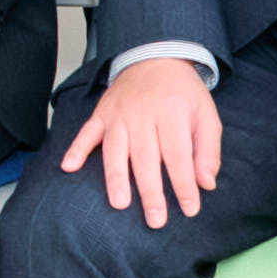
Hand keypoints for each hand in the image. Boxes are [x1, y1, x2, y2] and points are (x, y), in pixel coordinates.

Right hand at [58, 62, 222, 227]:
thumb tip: (206, 183)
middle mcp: (143, 113)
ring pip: (116, 150)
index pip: (178, 155)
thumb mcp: (207, 115)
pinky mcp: (101, 113)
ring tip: (119, 203)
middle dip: (151, 191)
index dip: (184, 184)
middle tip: (156, 220)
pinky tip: (68, 167)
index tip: (190, 209)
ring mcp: (118, 114)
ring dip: (116, 177)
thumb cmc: (183, 93)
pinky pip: (87, 132)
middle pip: (146, 158)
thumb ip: (208, 150)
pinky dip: (76, 149)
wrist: (156, 57)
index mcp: (173, 112)